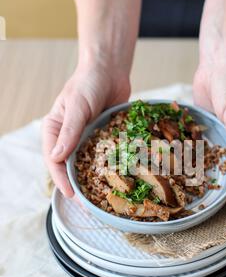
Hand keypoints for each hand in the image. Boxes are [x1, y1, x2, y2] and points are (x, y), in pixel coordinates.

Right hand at [42, 61, 129, 196]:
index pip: (54, 161)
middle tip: (89, 206)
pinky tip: (120, 182)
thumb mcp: (77, 106)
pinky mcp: (104, 138)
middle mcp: (69, 139)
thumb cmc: (88, 83)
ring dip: (95, 182)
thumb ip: (69, 131)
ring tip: (104, 201)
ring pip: (88, 166)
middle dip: (78, 187)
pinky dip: (111, 169)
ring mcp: (87, 140)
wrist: (110, 70)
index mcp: (54, 131)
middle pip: (70, 168)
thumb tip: (56, 158)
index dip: (61, 180)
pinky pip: (105, 157)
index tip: (71, 195)